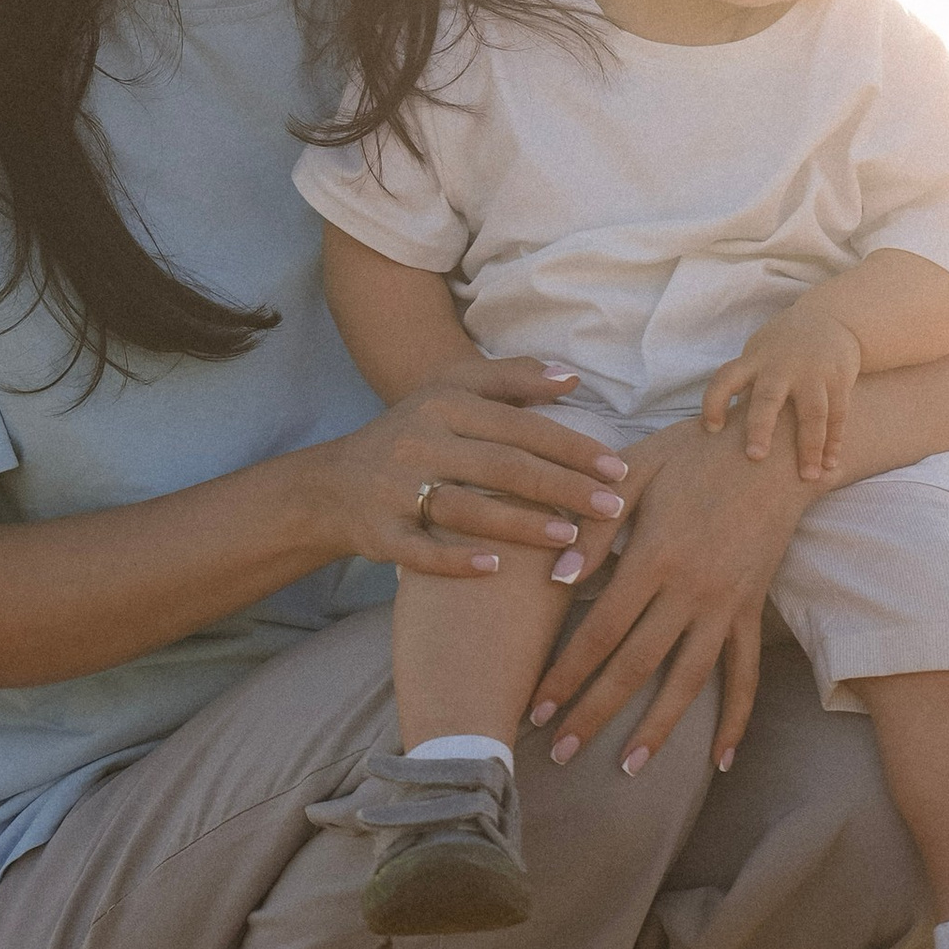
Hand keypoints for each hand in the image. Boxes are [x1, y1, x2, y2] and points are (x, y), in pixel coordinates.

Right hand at [312, 354, 630, 581]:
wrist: (331, 486)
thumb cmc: (411, 435)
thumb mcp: (450, 393)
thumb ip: (511, 379)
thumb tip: (572, 378)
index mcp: (443, 406)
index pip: (519, 426)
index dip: (571, 446)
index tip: (617, 468)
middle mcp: (418, 442)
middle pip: (501, 466)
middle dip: (561, 487)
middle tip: (612, 507)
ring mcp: (395, 489)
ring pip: (465, 507)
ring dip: (520, 525)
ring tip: (570, 537)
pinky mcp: (379, 532)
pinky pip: (419, 550)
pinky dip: (455, 560)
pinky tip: (495, 570)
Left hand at [525, 404, 812, 775]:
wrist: (775, 448)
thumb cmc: (693, 451)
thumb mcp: (636, 470)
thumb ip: (595, 526)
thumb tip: (557, 578)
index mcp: (654, 556)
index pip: (599, 630)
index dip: (565, 674)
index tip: (536, 707)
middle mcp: (691, 590)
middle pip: (635, 666)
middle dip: (594, 712)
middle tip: (559, 751)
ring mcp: (726, 605)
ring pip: (688, 680)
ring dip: (658, 728)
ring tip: (628, 767)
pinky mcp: (751, 609)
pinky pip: (745, 673)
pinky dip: (737, 719)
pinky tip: (722, 759)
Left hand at [700, 300, 862, 481]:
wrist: (831, 318)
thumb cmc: (782, 346)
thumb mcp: (759, 354)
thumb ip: (746, 388)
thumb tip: (722, 432)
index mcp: (755, 360)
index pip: (726, 378)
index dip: (714, 402)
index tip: (711, 429)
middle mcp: (782, 365)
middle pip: (768, 397)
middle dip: (761, 427)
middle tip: (755, 457)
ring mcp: (813, 372)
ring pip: (812, 412)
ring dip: (809, 447)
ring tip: (808, 477)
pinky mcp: (839, 379)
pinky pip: (837, 414)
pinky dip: (834, 441)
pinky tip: (829, 464)